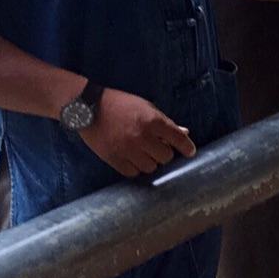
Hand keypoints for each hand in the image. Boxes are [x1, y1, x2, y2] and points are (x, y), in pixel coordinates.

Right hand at [79, 89, 196, 175]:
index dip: (187, 148)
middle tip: (158, 147)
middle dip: (164, 153)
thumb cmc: (120, 105)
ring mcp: (127, 149)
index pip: (178, 139)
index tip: (190, 152)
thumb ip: (165, 122)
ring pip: (150, 167)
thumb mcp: (146, 107)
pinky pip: (132, 172)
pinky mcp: (113, 158)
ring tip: (143, 152)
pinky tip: (133, 159)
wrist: (88, 108)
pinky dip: (135, 167)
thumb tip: (184, 133)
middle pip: (166, 157)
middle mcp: (142, 137)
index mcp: (153, 121)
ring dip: (150, 161)